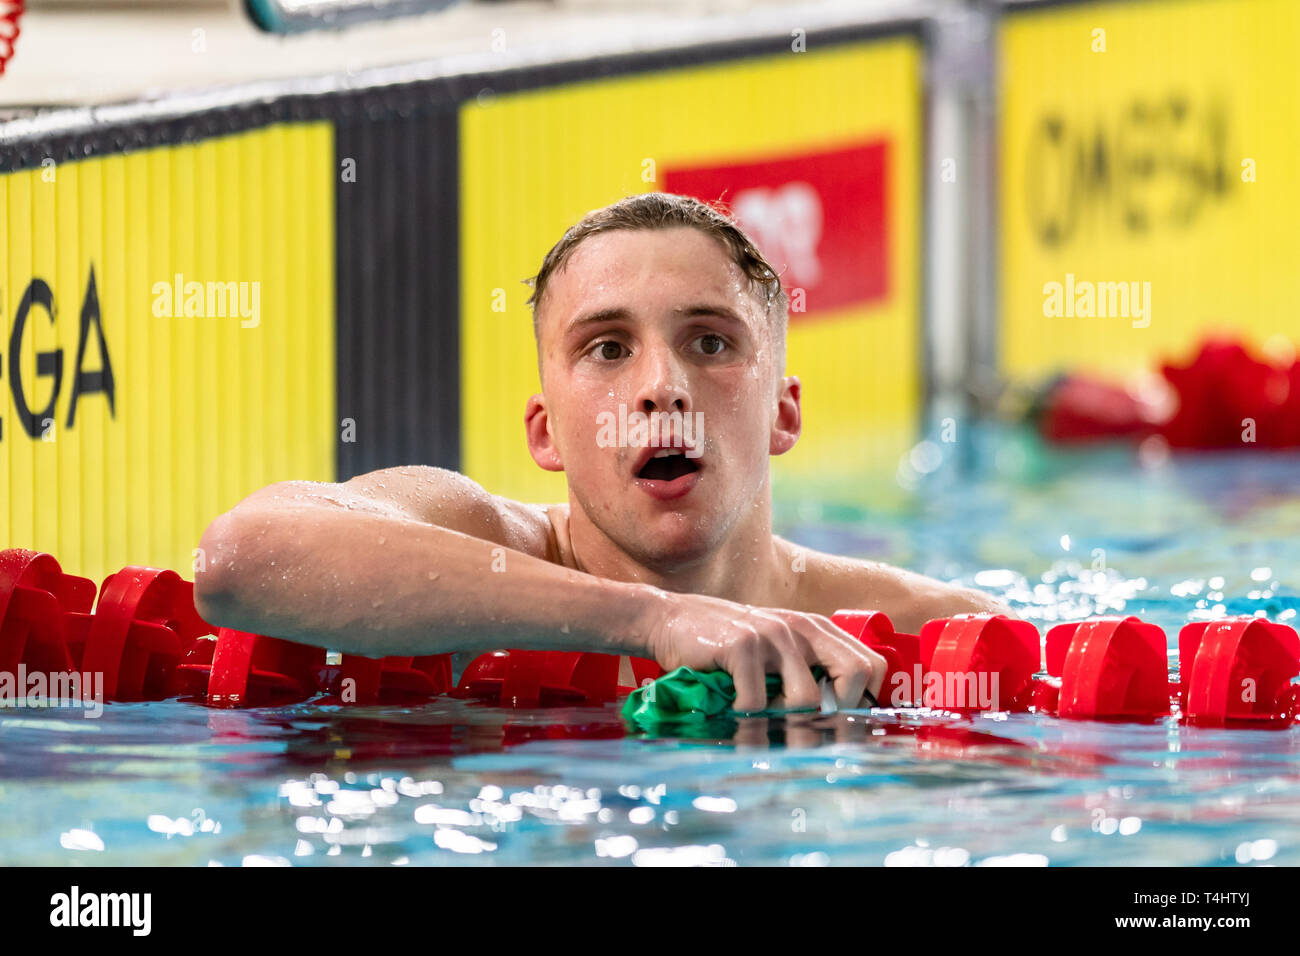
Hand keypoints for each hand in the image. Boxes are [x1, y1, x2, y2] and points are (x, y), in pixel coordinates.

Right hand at [638, 590, 885, 711]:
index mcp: (816, 629)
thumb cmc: (726, 645)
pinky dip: (748, 721)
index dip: (868, 700)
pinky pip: (759, 702)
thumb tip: (837, 724)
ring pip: (806, 699)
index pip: (870, 664)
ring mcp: (773, 634)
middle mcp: (801, 627)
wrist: (669, 619)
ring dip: (788, 728)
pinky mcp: (743, 645)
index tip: (851, 728)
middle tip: (817, 738)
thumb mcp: (773, 650)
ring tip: (768, 731)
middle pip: (854, 673)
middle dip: (842, 716)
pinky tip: (736, 717)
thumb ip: (804, 670)